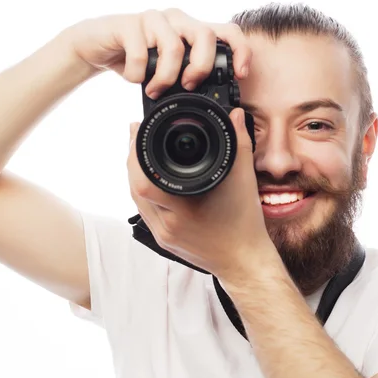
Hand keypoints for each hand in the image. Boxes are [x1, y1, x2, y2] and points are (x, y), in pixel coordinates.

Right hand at [60, 9, 251, 96]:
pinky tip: (133, 78)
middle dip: (201, 68)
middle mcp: (177, 20)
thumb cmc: (138, 61)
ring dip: (165, 78)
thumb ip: (189, 79)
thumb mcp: (169, 72)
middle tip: (188, 86)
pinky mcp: (129, 24)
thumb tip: (215, 107)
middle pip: (205, 36)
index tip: (240, 75)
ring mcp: (154, 19)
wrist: (96, 46)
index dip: (240, 51)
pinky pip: (140, 53)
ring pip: (174, 47)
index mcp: (192, 31)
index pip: (228, 32)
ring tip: (155, 90)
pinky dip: (137, 75)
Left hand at [126, 108, 279, 281]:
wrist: (245, 262)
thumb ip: (240, 143)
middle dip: (132, 157)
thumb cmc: (245, 224)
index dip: (135, 151)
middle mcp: (168, 224)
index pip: (143, 178)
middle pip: (134, 187)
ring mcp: (164, 235)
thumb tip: (234, 115)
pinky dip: (143, 192)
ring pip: (136, 200)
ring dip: (134, 174)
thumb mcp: (245, 180)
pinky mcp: (164, 241)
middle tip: (135, 134)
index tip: (138, 129)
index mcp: (183, 209)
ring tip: (138, 151)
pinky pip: (145, 211)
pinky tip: (149, 178)